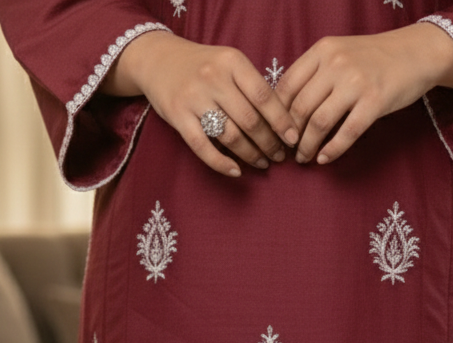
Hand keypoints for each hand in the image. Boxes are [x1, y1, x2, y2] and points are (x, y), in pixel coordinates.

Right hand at [102, 31, 299, 177]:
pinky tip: (236, 171)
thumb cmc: (204, 66)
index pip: (264, 96)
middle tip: (279, 156)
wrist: (159, 60)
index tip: (293, 139)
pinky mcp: (178, 116)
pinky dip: (221, 163)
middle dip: (268, 143)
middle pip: (249, 120)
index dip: (281, 121)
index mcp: (232, 62)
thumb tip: (282, 121)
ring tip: (263, 163)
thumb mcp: (230, 64)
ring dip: (250, 155)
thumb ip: (252, 86)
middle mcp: (214, 77)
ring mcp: (194, 97)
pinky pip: (203, 147)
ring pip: (230, 136)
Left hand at [276, 22, 452, 165]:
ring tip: (304, 157)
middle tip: (288, 150)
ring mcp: (356, 83)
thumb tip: (286, 106)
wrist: (416, 52)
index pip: (287, 85)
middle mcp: (336, 63)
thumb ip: (315, 72)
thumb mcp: (340, 53)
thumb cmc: (374, 58)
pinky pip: (347, 133)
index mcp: (323, 50)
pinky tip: (324, 159)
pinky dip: (332, 150)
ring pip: (319, 122)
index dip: (276, 114)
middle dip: (290, 135)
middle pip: (300, 107)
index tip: (275, 131)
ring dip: (307, 146)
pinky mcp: (375, 102)